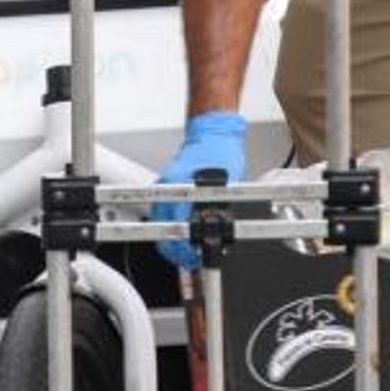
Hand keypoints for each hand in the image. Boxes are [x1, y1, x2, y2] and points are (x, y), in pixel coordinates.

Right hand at [154, 111, 247, 269]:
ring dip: (172, 240)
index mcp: (180, 185)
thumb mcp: (230, 185)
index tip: (193, 258)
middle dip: (175, 251)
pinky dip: (171, 227)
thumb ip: (222, 211)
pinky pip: (163, 213)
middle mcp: (167, 185)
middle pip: (160, 231)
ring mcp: (164, 185)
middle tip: (191, 260)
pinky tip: (183, 234)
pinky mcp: (166, 186)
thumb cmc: (222, 150)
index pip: (175, 228)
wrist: (214, 131)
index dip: (183, 250)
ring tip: (188, 251)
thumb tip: (221, 234)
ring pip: (159, 224)